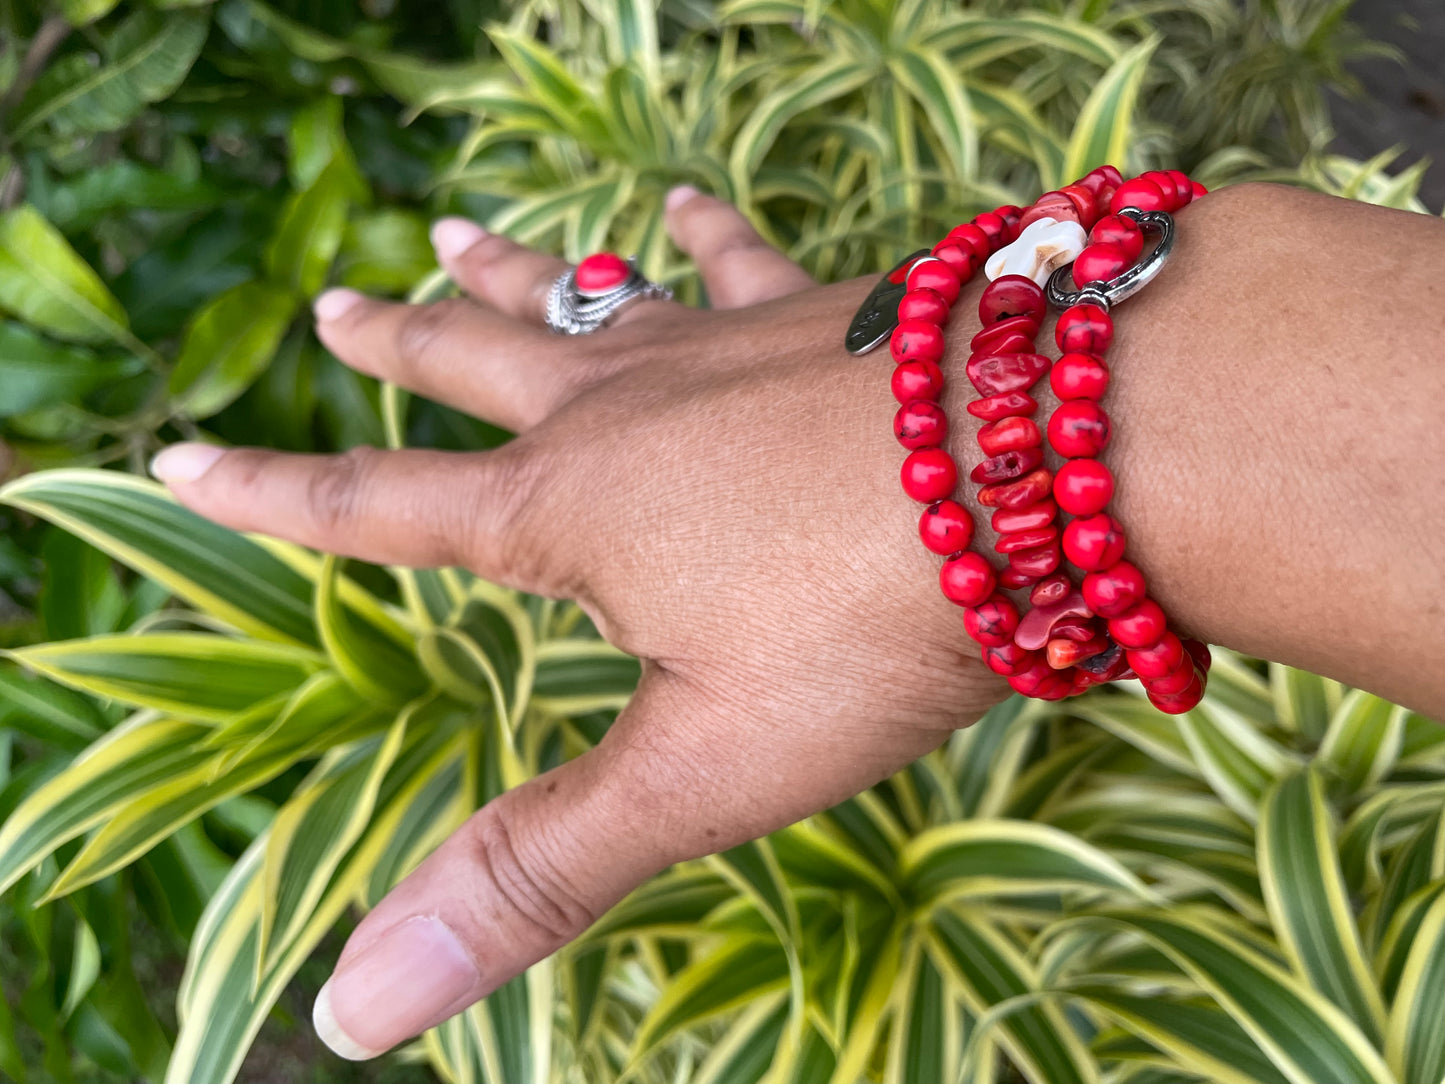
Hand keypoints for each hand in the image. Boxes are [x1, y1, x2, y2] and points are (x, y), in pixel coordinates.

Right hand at [151, 187, 1009, 1058]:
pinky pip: (742, 259)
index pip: (379, 507)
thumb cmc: (872, 618)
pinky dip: (704, 237)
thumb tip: (355, 1010)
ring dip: (518, 278)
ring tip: (455, 238)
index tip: (183, 458)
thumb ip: (539, 871)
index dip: (273, 496)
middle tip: (341, 303)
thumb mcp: (701, 769)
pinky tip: (685, 209)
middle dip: (399, 346)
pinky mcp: (831, 314)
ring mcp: (730, 341)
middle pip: (478, 366)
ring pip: (589, 300)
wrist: (1060, 462)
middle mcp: (629, 404)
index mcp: (570, 512)